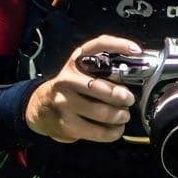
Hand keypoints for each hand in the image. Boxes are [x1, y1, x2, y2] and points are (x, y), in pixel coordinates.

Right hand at [25, 35, 140, 143]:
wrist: (42, 107)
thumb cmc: (70, 87)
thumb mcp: (80, 70)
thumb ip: (101, 66)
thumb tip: (135, 70)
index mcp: (75, 62)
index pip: (97, 46)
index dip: (118, 45)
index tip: (136, 51)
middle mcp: (67, 80)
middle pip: (99, 87)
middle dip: (120, 95)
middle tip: (130, 99)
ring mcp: (65, 103)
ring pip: (99, 112)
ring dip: (118, 115)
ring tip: (124, 115)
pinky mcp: (67, 125)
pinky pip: (96, 131)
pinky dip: (112, 132)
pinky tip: (116, 129)